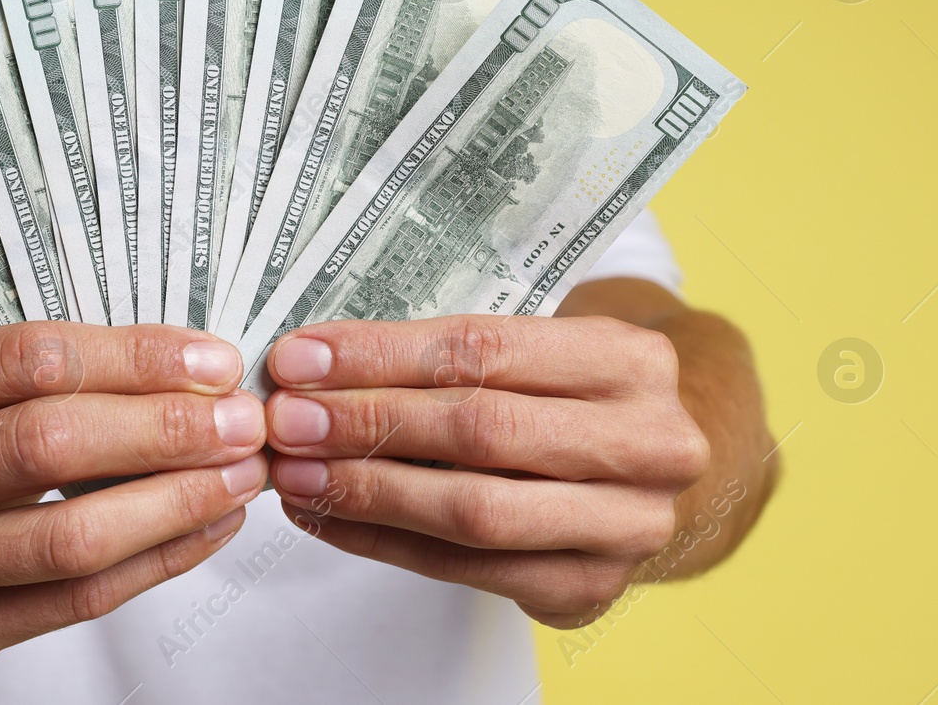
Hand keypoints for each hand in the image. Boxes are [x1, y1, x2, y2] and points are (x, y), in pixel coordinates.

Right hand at [0, 322, 267, 665]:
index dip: (136, 358)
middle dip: (166, 430)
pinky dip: (155, 561)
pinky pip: (73, 600)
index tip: (216, 358)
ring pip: (67, 535)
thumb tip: (198, 368)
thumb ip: (50, 368)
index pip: (29, 359)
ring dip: (175, 502)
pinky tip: (205, 526)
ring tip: (241, 475)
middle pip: (48, 446)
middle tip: (246, 420)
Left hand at [262, 315, 708, 627]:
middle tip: (288, 419)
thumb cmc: (563, 396)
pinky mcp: (590, 587)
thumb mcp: (533, 351)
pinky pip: (466, 569)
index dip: (382, 355)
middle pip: (482, 431)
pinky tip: (328, 516)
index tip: (301, 358)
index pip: (485, 349)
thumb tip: (312, 363)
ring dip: (368, 490)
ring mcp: (628, 526)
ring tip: (297, 473)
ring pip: (475, 510)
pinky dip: (384, 541)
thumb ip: (442, 355)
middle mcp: (649, 443)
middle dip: (368, 423)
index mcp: (630, 360)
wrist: (640, 469)